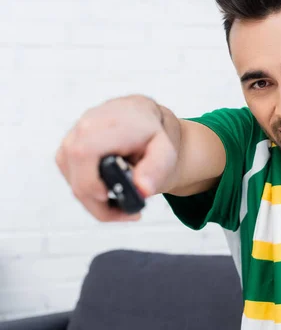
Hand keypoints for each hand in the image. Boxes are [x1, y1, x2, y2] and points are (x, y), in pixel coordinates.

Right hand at [55, 95, 177, 221]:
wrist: (140, 117)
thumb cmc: (152, 133)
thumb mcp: (165, 149)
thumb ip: (157, 168)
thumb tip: (142, 189)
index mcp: (108, 124)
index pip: (84, 154)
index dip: (91, 182)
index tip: (111, 197)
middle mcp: (83, 129)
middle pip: (78, 178)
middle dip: (101, 205)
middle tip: (130, 213)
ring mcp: (71, 140)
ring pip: (74, 184)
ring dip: (97, 203)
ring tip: (125, 205)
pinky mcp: (66, 152)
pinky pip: (72, 181)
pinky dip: (91, 194)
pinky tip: (111, 194)